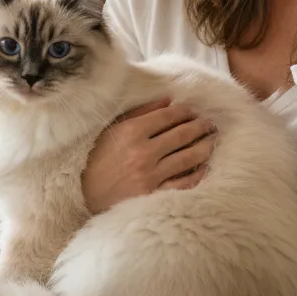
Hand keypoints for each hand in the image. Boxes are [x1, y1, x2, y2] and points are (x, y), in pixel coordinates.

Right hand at [82, 98, 216, 215]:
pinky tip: (204, 165)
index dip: (185, 111)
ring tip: (212, 140)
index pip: (168, 116)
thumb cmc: (98, 159)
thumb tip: (167, 101)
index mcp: (131, 132)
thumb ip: (140, 113)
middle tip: (209, 124)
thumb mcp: (113, 131)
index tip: (192, 111)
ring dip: (205, 146)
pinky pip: (185, 182)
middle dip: (200, 126)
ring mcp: (150, 175)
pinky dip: (198, 172)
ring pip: (189, 156)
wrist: (84, 195)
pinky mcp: (154, 194)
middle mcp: (143, 152)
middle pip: (182, 134)